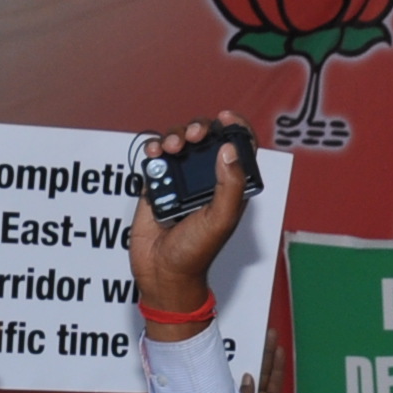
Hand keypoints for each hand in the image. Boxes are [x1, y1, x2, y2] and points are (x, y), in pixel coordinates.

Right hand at [128, 111, 251, 333]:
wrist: (162, 273)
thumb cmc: (196, 253)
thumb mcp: (221, 219)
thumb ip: (230, 185)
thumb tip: (229, 150)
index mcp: (229, 187)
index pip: (238, 148)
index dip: (235, 128)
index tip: (225, 118)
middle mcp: (206, 180)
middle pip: (206, 138)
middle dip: (199, 129)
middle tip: (194, 137)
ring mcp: (180, 181)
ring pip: (180, 143)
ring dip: (175, 137)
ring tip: (170, 149)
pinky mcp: (157, 186)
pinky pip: (156, 158)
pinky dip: (154, 149)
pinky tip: (154, 153)